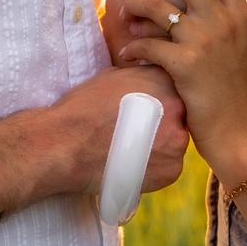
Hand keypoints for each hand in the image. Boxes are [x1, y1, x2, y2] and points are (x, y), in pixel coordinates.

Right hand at [48, 65, 188, 195]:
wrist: (67, 143)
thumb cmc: (83, 108)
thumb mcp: (115, 77)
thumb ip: (140, 77)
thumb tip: (148, 81)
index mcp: (163, 81)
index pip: (173, 88)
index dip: (158, 100)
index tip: (142, 110)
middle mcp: (178, 107)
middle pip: (179, 115)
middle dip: (162, 122)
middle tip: (136, 130)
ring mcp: (178, 139)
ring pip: (175, 142)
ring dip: (160, 145)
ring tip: (131, 149)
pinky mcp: (173, 169)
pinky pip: (170, 166)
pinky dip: (155, 168)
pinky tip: (132, 164)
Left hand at [117, 0, 246, 181]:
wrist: (245, 134)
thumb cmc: (237, 93)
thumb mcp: (241, 44)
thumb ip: (225, 15)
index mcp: (241, 12)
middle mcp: (225, 21)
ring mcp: (206, 42)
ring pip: (158, 5)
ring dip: (135, 6)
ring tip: (126, 17)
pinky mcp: (186, 66)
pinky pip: (147, 43)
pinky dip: (132, 47)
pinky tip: (129, 55)